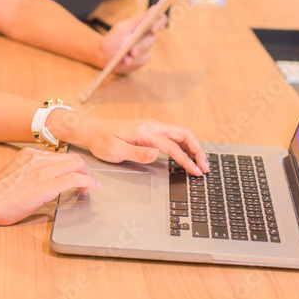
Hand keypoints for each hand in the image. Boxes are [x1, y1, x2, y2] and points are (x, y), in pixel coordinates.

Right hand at [0, 147, 98, 225]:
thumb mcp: (16, 174)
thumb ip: (31, 172)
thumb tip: (44, 181)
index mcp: (31, 155)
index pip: (60, 155)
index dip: (72, 166)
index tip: (76, 174)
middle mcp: (38, 159)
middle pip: (73, 157)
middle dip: (84, 170)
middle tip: (86, 183)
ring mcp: (43, 171)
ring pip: (77, 164)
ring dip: (88, 176)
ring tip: (88, 188)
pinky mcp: (46, 185)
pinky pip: (74, 178)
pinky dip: (87, 182)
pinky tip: (91, 189)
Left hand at [49, 110, 208, 176]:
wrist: (93, 130)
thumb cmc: (102, 140)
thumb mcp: (115, 150)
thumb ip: (136, 153)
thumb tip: (156, 153)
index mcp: (145, 130)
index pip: (172, 146)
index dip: (186, 160)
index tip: (196, 172)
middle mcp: (152, 125)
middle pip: (184, 134)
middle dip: (198, 150)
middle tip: (206, 167)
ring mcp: (153, 126)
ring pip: (181, 134)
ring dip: (194, 147)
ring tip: (201, 163)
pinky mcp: (152, 130)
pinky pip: (174, 136)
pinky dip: (186, 145)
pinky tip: (189, 155)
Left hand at [97, 13, 167, 73]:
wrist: (104, 54)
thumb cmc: (113, 38)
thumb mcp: (123, 27)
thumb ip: (138, 20)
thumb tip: (154, 8)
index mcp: (144, 24)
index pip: (160, 20)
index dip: (160, 23)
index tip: (153, 27)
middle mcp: (148, 36)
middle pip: (151, 40)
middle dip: (141, 46)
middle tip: (132, 51)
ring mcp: (146, 49)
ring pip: (145, 52)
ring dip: (133, 56)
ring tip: (124, 59)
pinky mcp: (142, 60)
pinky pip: (140, 61)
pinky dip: (130, 62)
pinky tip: (123, 62)